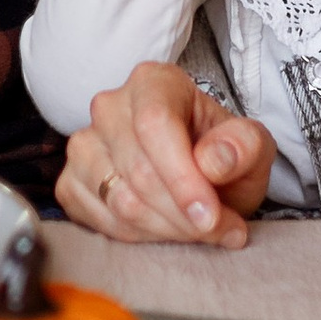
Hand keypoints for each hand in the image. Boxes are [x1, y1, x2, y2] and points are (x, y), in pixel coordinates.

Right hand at [55, 63, 276, 247]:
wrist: (198, 173)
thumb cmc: (220, 154)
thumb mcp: (250, 146)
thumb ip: (243, 147)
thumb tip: (215, 161)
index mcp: (153, 82)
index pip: (156, 125)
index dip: (182, 177)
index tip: (210, 215)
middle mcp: (110, 107)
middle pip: (139, 171)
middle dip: (183, 214)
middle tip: (219, 230)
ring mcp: (84, 145)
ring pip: (119, 201)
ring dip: (165, 229)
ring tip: (198, 231)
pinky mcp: (70, 182)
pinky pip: (100, 220)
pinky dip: (139, 237)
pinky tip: (165, 231)